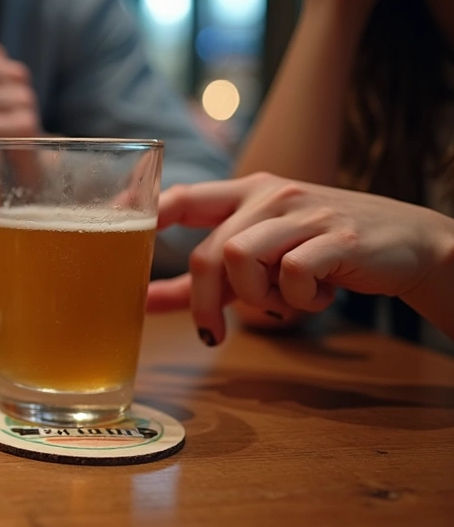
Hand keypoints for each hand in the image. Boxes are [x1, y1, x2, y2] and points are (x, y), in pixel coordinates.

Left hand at [147, 173, 453, 345]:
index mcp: (246, 193)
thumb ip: (203, 277)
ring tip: (282, 302)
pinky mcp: (337, 236)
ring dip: (256, 298)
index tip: (117, 226)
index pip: (184, 196)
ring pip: (243, 259)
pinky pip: (291, 275)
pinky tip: (316, 295)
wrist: (410, 244)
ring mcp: (304, 212)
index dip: (148, 211)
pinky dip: (297, 299)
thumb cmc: (322, 251)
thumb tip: (143, 300)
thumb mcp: (261, 255)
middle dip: (204, 300)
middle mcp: (270, 195)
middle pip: (210, 251)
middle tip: (213, 333)